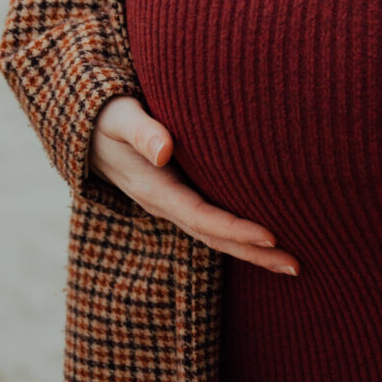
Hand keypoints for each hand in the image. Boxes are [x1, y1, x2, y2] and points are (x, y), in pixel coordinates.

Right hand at [89, 96, 298, 276]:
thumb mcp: (120, 117)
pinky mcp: (178, 196)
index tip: (272, 236)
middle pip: (215, 236)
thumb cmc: (106, 115)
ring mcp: (172, 204)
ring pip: (216, 234)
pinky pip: (212, 222)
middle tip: (296, 266)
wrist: (84, 128)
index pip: (202, 217)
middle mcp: (165, 204)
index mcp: (155, 189)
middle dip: (254, 253)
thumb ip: (142, 131)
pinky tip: (265, 239)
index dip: (237, 229)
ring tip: (292, 263)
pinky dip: (239, 234)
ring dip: (252, 250)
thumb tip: (164, 152)